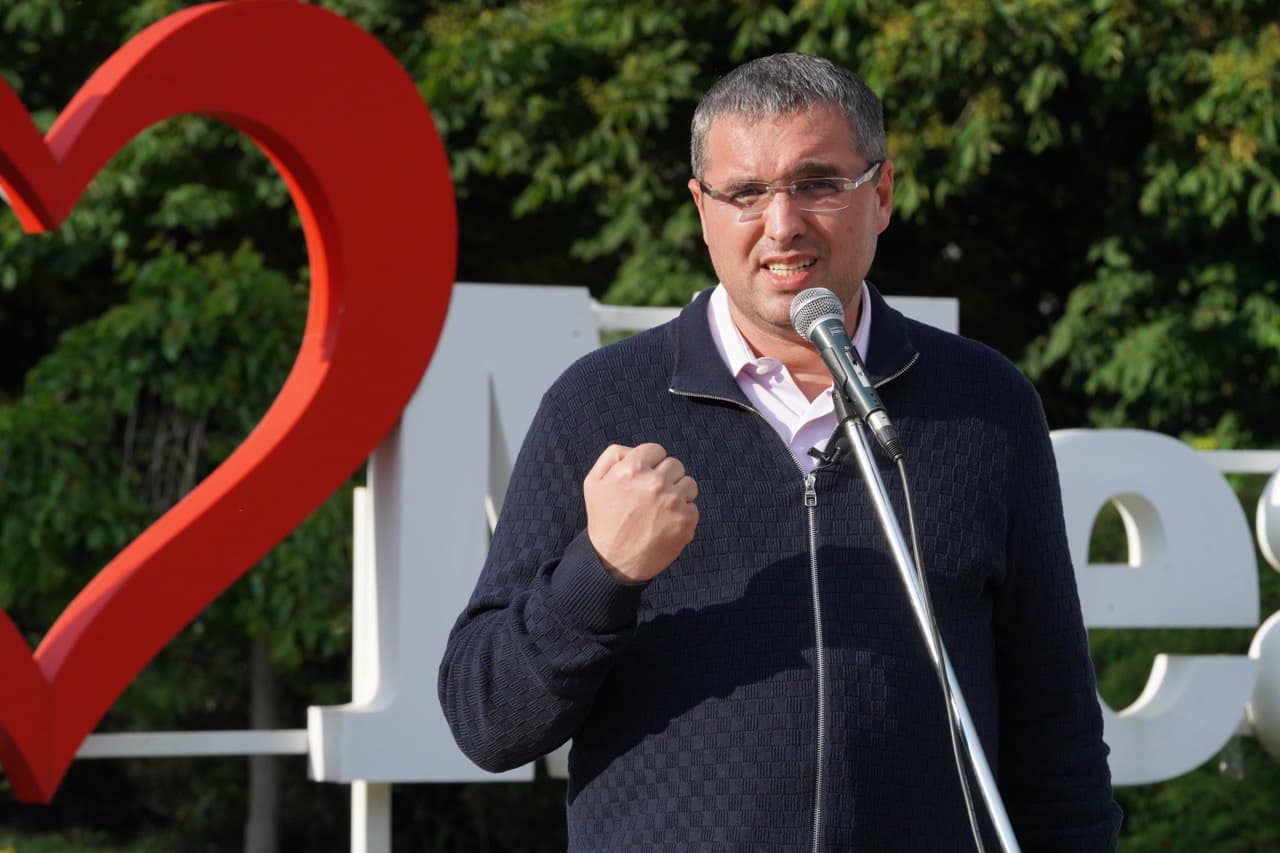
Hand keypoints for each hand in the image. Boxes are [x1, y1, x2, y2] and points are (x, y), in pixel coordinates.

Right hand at [584, 443, 698, 582]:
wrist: (613, 561)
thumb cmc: (604, 520)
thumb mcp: (593, 483)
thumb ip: (612, 456)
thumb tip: (634, 449)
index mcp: (632, 469)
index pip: (656, 450)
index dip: (650, 464)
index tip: (644, 479)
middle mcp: (654, 482)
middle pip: (675, 464)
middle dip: (665, 478)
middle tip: (651, 497)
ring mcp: (672, 502)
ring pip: (689, 484)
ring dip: (678, 494)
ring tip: (661, 510)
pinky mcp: (685, 521)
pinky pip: (693, 507)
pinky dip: (682, 515)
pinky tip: (665, 525)